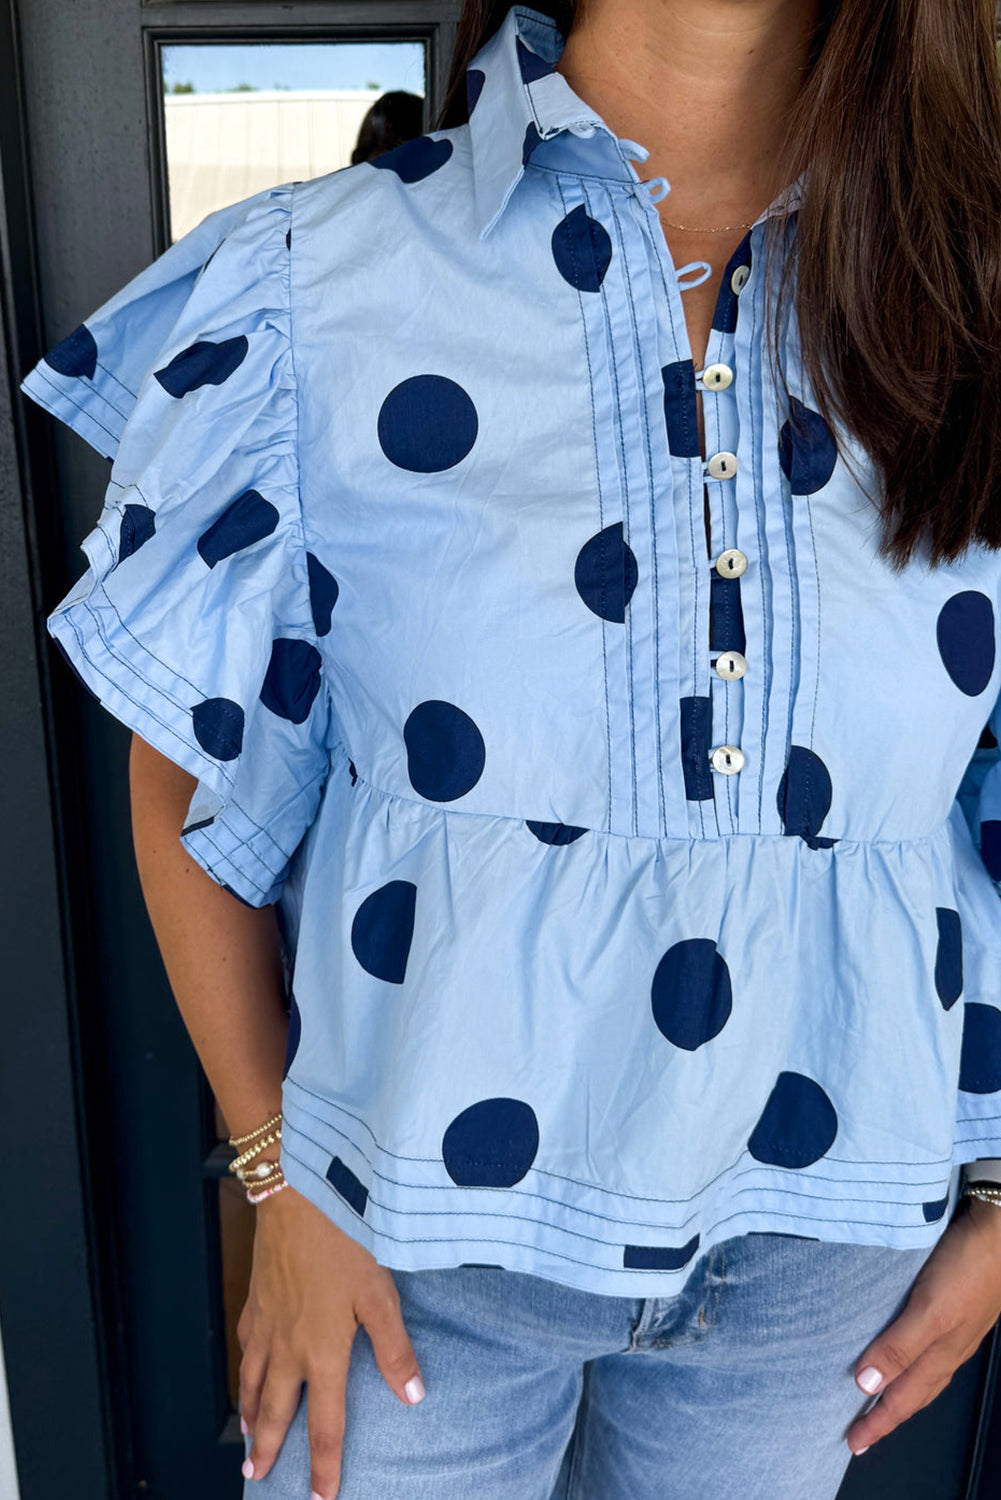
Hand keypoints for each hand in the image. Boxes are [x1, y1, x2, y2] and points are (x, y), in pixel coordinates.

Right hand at [237, 1184, 426, 1498]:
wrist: (295, 1198)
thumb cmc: (343, 1242)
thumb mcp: (379, 1294)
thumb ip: (394, 1348)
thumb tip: (413, 1396)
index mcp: (323, 1353)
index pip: (323, 1425)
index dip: (323, 1466)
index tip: (321, 1498)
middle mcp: (288, 1349)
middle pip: (275, 1413)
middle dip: (269, 1451)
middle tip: (257, 1480)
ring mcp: (266, 1325)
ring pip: (254, 1383)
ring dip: (251, 1417)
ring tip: (249, 1441)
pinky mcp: (255, 1300)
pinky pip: (246, 1347)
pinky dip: (245, 1370)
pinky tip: (248, 1371)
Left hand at [846, 1195, 1000, 1456]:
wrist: (999, 1229)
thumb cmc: (968, 1268)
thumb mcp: (930, 1309)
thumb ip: (901, 1346)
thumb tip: (867, 1385)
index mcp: (940, 1354)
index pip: (902, 1400)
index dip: (877, 1422)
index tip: (852, 1443)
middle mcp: (947, 1348)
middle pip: (913, 1393)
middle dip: (886, 1416)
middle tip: (860, 1433)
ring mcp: (953, 1329)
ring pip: (921, 1373)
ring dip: (897, 1389)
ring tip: (874, 1399)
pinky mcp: (951, 1305)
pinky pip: (924, 1347)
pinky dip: (906, 1359)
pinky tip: (896, 1347)